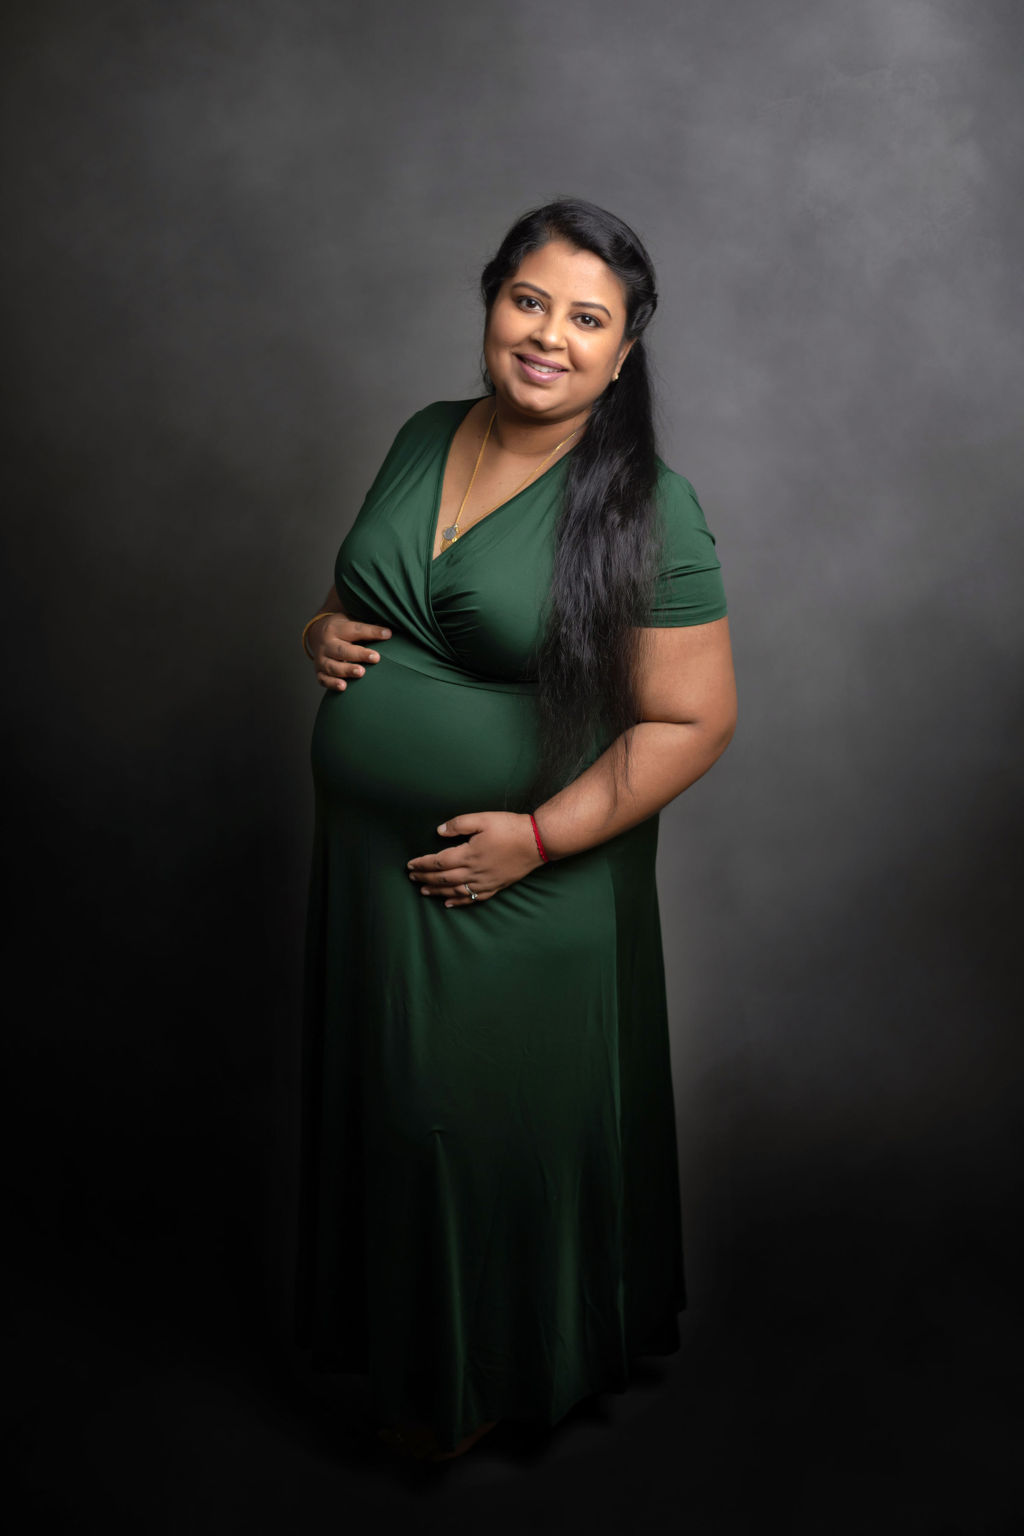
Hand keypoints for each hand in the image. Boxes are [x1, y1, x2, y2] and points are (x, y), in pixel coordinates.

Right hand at [310, 613, 391, 690]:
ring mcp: (322, 659)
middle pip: (342, 650)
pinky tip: (343, 686)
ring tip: (361, 673)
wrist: (316, 634)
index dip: (372, 632)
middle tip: (376, 658)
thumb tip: (390, 630)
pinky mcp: (319, 672)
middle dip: (359, 654)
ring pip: (332, 666)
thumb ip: (368, 626)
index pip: (355, 630)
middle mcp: (327, 644)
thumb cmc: (342, 629)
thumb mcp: (351, 621)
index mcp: (337, 628)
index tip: (387, 634)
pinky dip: (332, 684)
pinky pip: (323, 679)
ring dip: (347, 670)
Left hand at [407, 812, 544, 907]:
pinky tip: (450, 903)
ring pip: (455, 891)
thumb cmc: (510, 828)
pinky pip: (473, 898)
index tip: (410, 865)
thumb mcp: (483, 818)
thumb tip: (439, 831)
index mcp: (468, 854)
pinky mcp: (495, 886)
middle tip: (411, 878)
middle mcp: (474, 872)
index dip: (422, 864)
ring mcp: (485, 882)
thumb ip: (459, 824)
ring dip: (437, 892)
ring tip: (424, 891)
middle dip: (425, 878)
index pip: (438, 862)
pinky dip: (459, 902)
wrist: (537, 841)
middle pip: (443, 879)